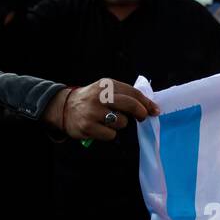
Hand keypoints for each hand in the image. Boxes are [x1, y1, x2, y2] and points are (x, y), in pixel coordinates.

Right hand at [44, 78, 159, 141]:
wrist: (64, 107)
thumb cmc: (91, 100)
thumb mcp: (105, 90)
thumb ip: (124, 95)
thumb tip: (148, 106)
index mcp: (106, 85)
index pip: (133, 93)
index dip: (146, 103)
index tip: (154, 110)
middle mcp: (100, 96)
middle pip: (131, 105)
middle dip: (141, 113)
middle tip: (142, 117)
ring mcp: (93, 112)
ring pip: (122, 122)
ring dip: (120, 124)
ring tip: (109, 121)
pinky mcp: (88, 126)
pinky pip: (111, 134)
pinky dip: (109, 134)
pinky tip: (101, 128)